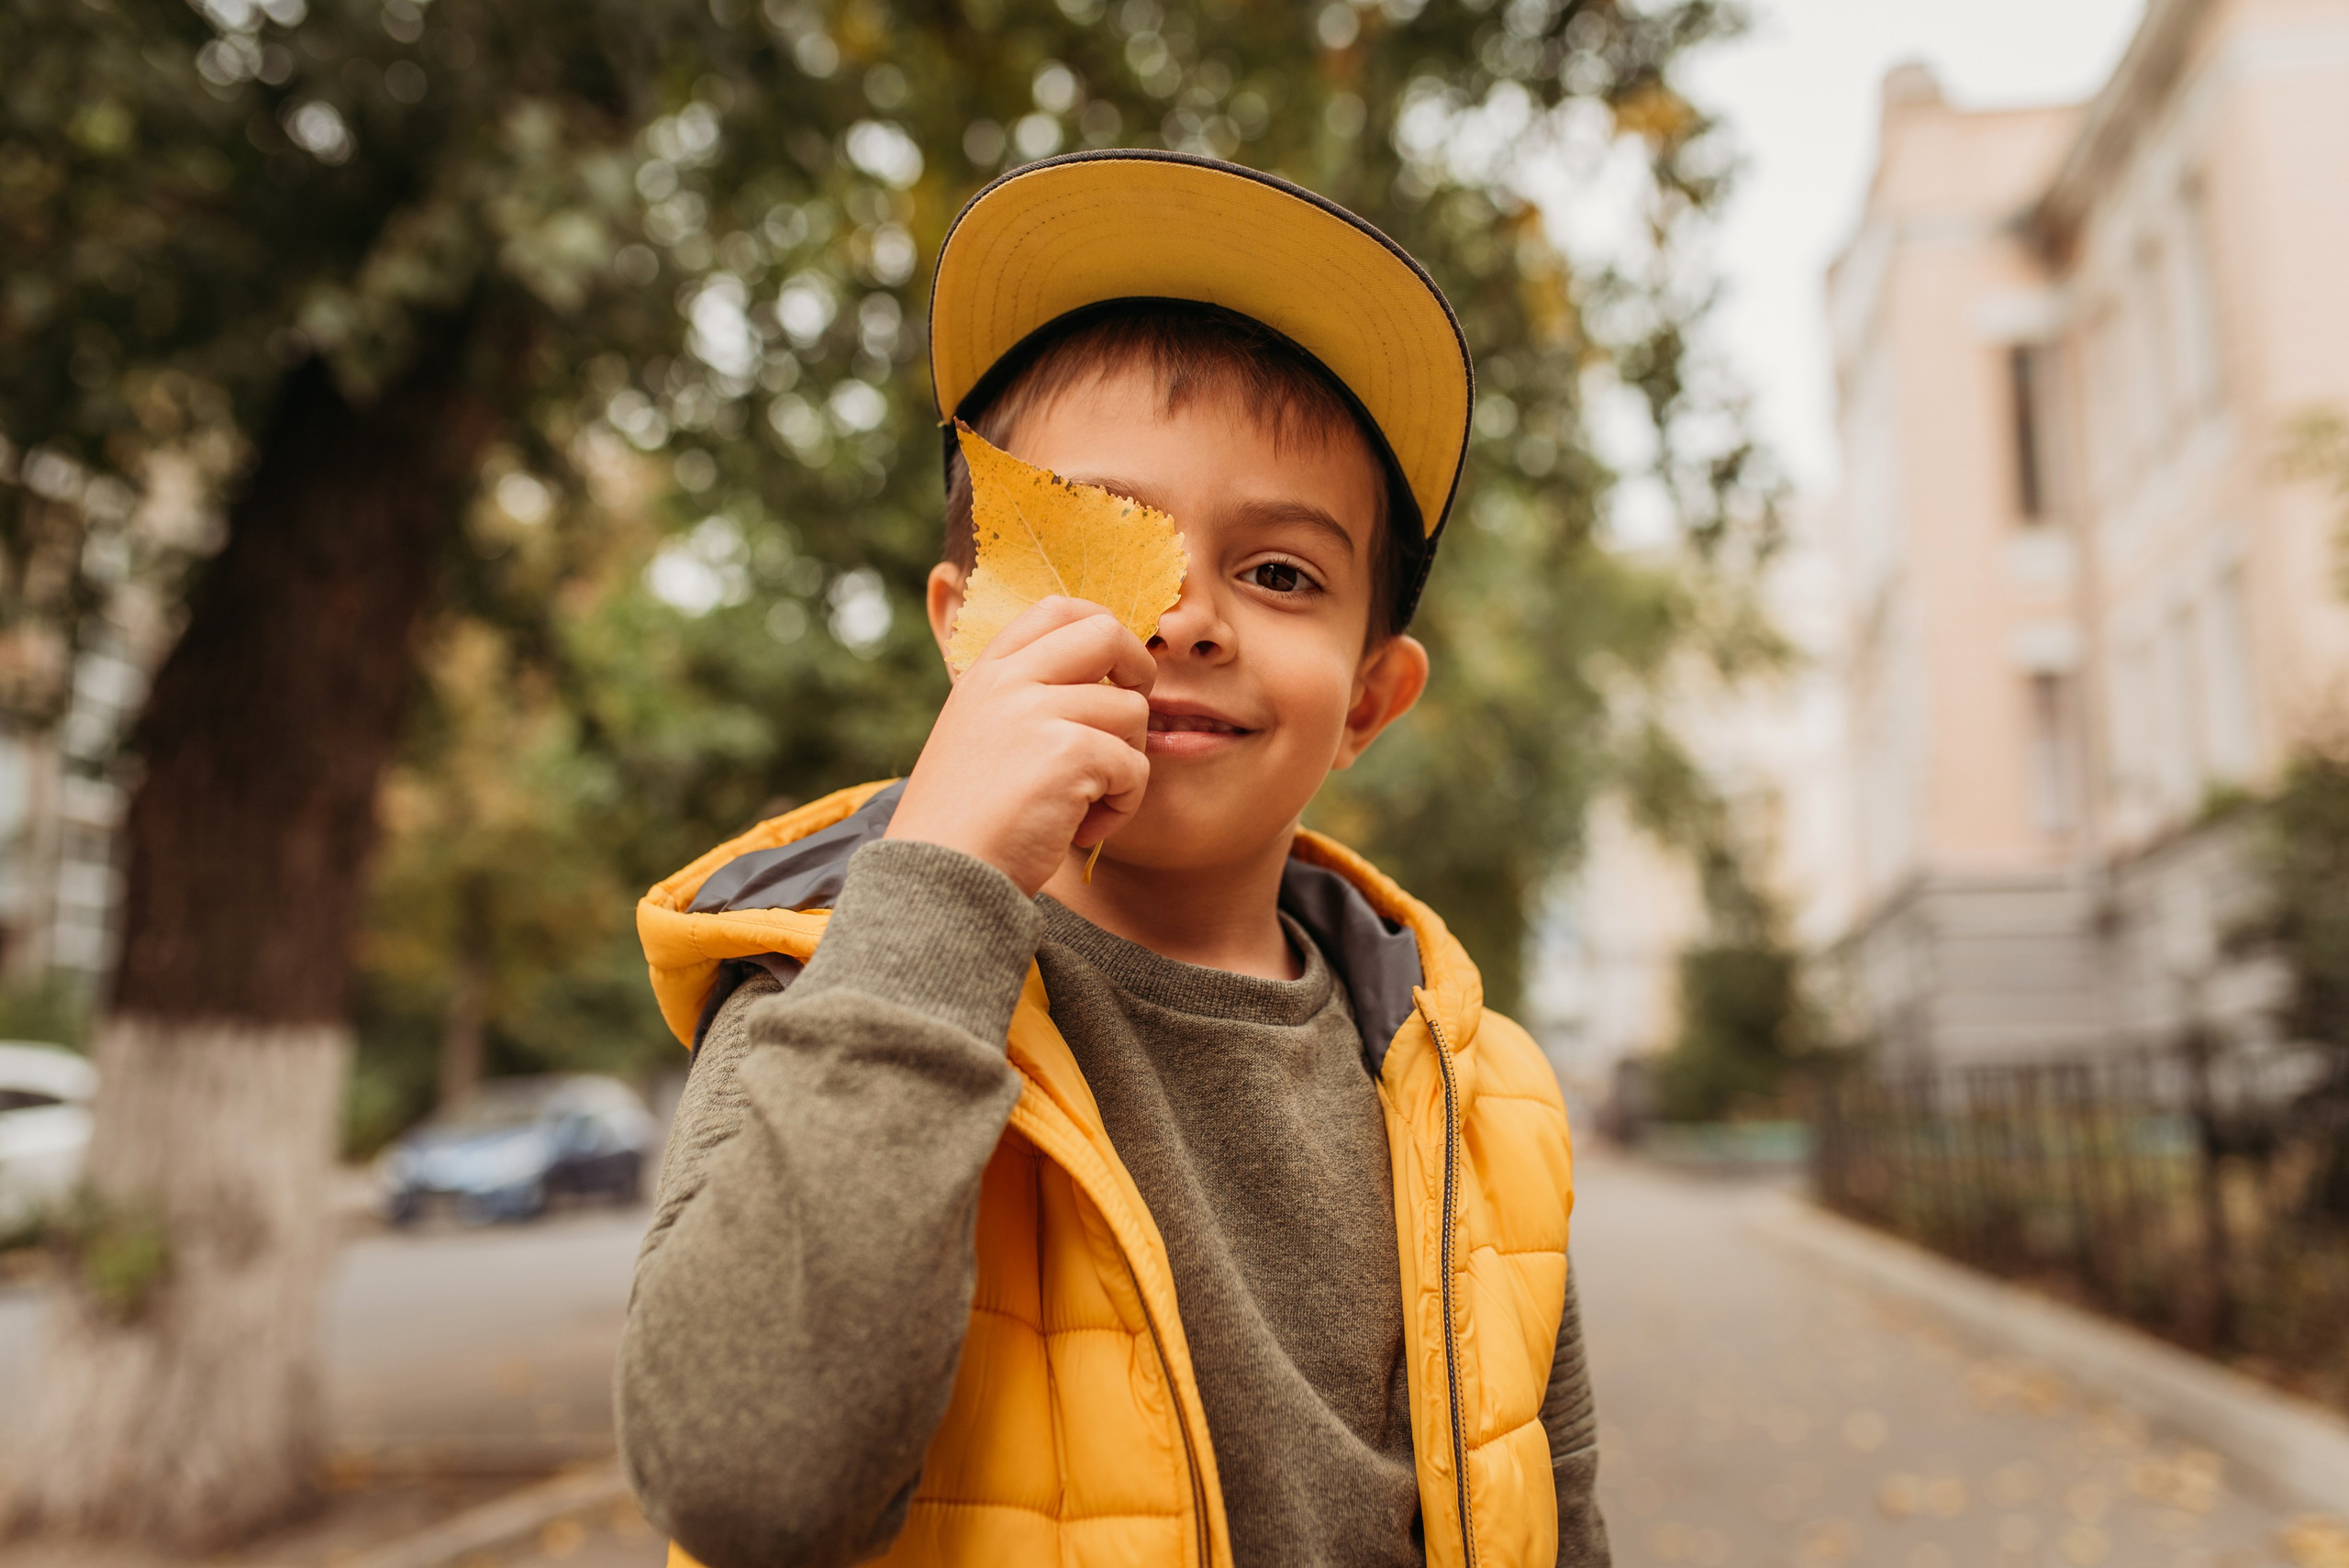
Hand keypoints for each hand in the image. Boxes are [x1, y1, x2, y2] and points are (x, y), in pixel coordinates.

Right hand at [886, 597, 1153, 895]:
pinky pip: (1134, 766)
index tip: (1110, 678)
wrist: (940, 878)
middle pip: (1107, 633)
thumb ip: (1024, 701)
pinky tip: (1083, 831)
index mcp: (987, 673)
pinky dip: (1122, 806)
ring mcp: (1037, 711)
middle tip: (1122, 728)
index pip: (1058, 609)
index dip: (1102, 633)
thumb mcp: (979, 737)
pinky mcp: (1069, 752)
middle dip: (1138, 675)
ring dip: (1125, 764)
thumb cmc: (966, 823)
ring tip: (1086, 804)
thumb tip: (1106, 684)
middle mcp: (1008, 681)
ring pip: (1132, 712)